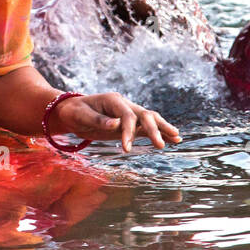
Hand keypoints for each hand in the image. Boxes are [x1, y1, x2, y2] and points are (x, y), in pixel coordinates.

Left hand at [53, 92, 181, 152]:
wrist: (72, 112)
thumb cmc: (74, 112)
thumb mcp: (80, 115)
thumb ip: (97, 119)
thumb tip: (116, 124)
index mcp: (113, 100)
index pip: (127, 116)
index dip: (128, 132)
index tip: (126, 149)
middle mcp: (125, 105)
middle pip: (144, 115)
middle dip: (154, 130)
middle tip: (160, 146)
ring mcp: (129, 113)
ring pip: (150, 119)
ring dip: (163, 128)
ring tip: (177, 138)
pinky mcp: (130, 123)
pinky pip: (146, 127)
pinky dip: (159, 132)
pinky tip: (172, 139)